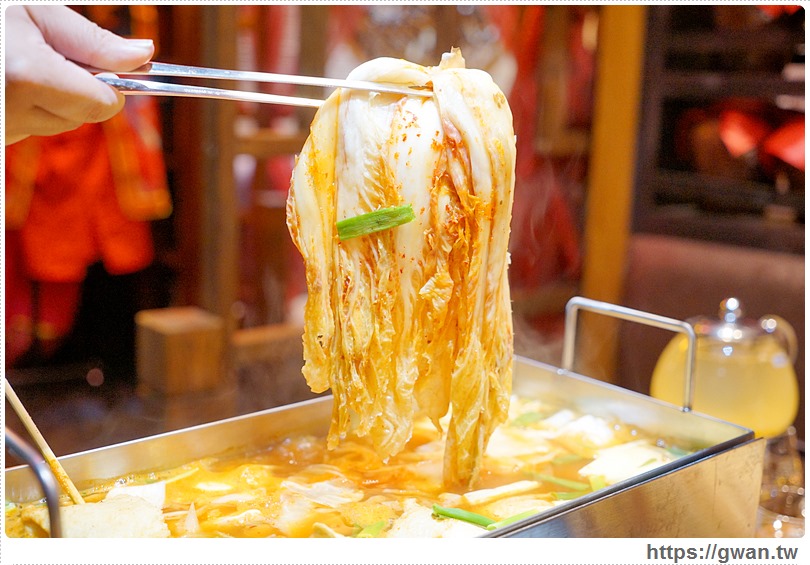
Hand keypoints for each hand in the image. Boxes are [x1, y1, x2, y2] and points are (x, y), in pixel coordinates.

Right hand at [5, 5, 154, 143]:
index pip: (101, 104)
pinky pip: (25, 129)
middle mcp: (9, 109)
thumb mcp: (35, 10)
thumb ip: (91, 40)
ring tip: (19, 62)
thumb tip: (144, 57)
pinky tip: (7, 78)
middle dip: (78, 88)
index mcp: (25, 74)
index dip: (111, 85)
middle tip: (47, 53)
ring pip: (54, 125)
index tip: (106, 67)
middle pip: (81, 117)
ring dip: (51, 99)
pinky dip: (26, 108)